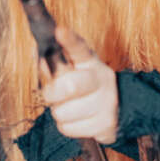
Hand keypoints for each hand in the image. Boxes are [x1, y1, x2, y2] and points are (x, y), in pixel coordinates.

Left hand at [39, 26, 118, 143]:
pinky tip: (77, 119)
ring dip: (59, 112)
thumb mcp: (75, 70)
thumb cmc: (87, 87)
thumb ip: (56, 64)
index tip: (60, 31)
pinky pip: (68, 129)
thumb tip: (40, 60)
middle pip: (69, 86)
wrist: (119, 109)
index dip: (69, 40)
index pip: (79, 48)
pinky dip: (67, 126)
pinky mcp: (106, 124)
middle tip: (53, 95)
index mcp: (90, 62)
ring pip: (63, 112)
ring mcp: (106, 103)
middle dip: (52, 93)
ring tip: (70, 107)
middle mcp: (102, 79)